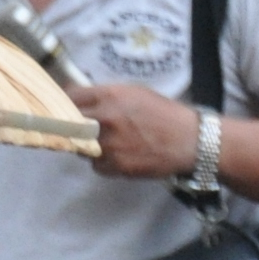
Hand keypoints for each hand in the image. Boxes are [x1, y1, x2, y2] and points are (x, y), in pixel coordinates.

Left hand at [69, 84, 205, 182]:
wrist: (190, 141)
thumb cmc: (164, 113)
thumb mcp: (134, 93)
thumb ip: (107, 95)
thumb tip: (84, 101)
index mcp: (108, 96)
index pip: (70, 97)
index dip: (67, 103)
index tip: (68, 107)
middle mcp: (104, 119)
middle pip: (69, 123)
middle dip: (73, 126)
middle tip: (81, 128)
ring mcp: (109, 144)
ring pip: (81, 147)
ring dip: (89, 146)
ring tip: (108, 144)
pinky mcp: (117, 166)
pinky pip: (96, 165)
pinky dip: (103, 162)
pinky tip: (118, 157)